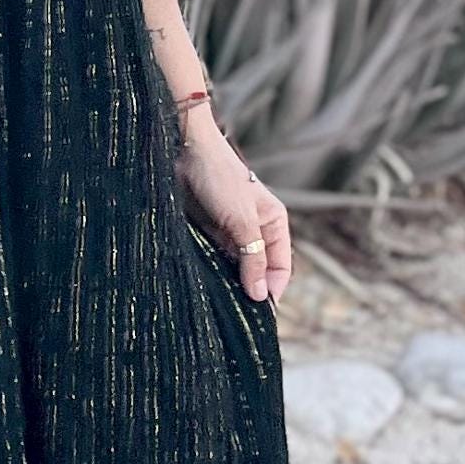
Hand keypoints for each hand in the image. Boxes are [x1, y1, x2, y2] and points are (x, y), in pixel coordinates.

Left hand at [174, 115, 290, 304]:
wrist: (184, 150)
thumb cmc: (219, 178)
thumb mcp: (241, 222)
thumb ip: (252, 259)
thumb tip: (261, 296)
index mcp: (274, 223)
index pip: (280, 267)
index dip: (272, 289)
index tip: (258, 313)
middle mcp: (255, 229)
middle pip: (257, 269)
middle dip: (248, 288)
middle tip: (236, 312)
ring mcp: (230, 231)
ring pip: (234, 266)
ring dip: (228, 281)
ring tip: (219, 301)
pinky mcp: (208, 230)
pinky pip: (214, 258)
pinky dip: (211, 270)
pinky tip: (204, 282)